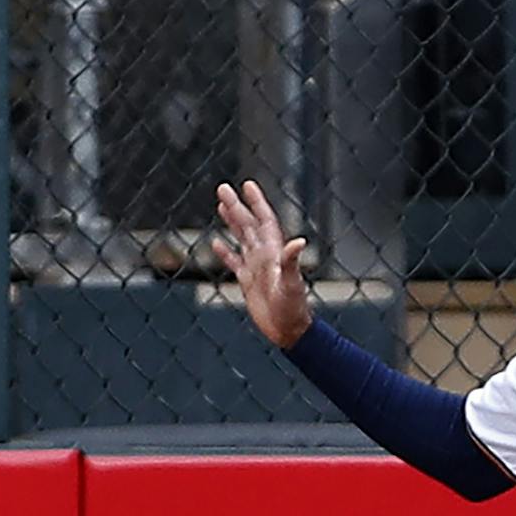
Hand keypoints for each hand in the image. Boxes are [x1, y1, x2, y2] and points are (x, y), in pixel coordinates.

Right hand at [211, 181, 311, 349]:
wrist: (287, 330)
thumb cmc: (293, 307)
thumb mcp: (292, 283)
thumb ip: (292, 262)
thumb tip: (299, 241)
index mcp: (274, 251)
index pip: (264, 220)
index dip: (257, 202)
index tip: (247, 185)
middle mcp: (265, 255)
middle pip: (248, 225)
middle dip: (236, 206)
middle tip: (222, 188)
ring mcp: (256, 267)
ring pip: (241, 238)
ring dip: (231, 222)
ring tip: (221, 205)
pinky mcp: (248, 282)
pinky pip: (234, 262)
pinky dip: (225, 252)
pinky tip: (216, 243)